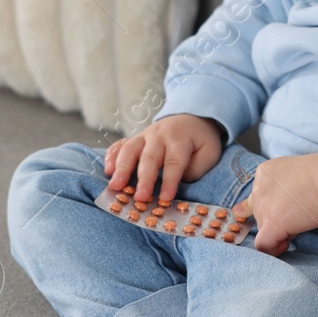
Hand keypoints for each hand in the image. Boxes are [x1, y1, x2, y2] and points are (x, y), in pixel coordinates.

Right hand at [105, 114, 224, 202]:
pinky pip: (119, 145)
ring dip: (121, 169)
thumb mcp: (210, 153)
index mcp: (180, 139)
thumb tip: (177, 183)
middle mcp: (159, 135)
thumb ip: (195, 169)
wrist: (191, 118)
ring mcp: (144, 135)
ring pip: (129, 150)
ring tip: (115, 186)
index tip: (166, 198)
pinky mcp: (134, 139)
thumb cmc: (200, 141)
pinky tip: (107, 171)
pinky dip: (111, 157)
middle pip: (149, 158)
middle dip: (143, 179)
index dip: (170, 181)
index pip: (174, 162)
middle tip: (139, 198)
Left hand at [234, 152, 317, 256]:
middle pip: (260, 214)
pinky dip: (272, 250)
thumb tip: (284, 209)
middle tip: (298, 215)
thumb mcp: (296, 173)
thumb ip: (283, 187)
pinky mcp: (272, 224)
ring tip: (300, 224)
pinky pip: (263, 245)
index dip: (274, 206)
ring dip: (278, 232)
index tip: (289, 208)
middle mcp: (258, 189)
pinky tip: (285, 246)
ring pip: (262, 229)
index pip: (260, 197)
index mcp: (264, 173)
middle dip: (276, 219)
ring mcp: (263, 207)